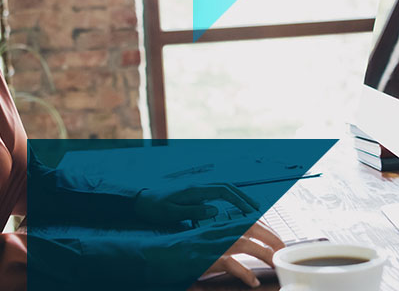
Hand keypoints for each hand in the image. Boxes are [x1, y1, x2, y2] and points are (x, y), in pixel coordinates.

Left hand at [133, 182, 259, 223]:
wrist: (140, 199)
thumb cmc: (154, 207)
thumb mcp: (171, 213)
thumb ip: (193, 212)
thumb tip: (215, 210)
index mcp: (195, 190)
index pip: (223, 191)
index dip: (239, 201)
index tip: (250, 211)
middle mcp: (198, 186)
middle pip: (227, 187)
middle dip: (244, 197)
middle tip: (257, 209)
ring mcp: (197, 188)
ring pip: (223, 188)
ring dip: (237, 196)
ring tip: (250, 207)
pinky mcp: (194, 192)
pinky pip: (216, 192)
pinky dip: (228, 197)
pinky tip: (232, 206)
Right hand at [140, 218, 284, 287]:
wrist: (155, 253)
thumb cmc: (179, 251)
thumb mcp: (203, 242)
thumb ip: (221, 243)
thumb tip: (239, 252)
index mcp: (217, 226)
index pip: (247, 220)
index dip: (266, 228)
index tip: (277, 239)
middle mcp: (217, 231)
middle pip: (252, 228)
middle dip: (272, 238)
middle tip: (285, 251)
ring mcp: (212, 244)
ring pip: (246, 243)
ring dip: (265, 253)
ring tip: (276, 264)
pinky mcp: (206, 258)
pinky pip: (231, 264)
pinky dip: (246, 273)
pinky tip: (252, 281)